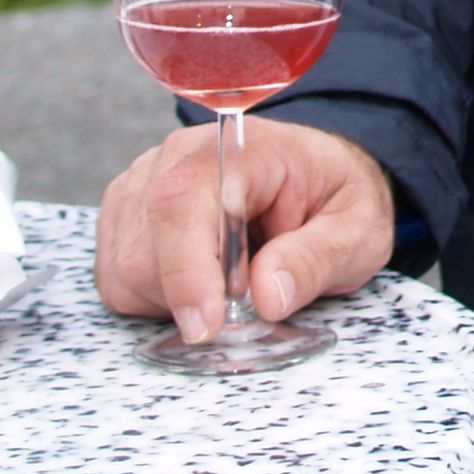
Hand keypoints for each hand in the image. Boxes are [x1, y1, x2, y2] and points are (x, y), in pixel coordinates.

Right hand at [93, 119, 395, 346]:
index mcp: (237, 148)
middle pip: (144, 251)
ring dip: (175, 301)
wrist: (315, 177)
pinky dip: (157, 300)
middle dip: (192, 295)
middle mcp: (175, 158)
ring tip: (232, 278)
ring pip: (125, 273)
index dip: (185, 270)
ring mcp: (140, 186)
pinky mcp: (124, 218)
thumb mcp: (357, 228)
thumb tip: (267, 296)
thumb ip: (315, 259)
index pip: (181, 202)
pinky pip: (117, 281)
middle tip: (251, 292)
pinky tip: (201, 280)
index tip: (208, 324)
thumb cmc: (333, 196)